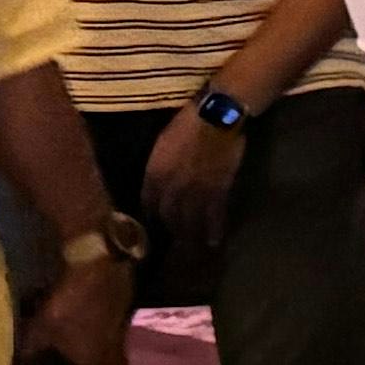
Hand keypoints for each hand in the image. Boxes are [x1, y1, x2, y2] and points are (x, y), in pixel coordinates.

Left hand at [22, 251, 136, 364]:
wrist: (101, 270)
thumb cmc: (69, 305)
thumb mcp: (41, 328)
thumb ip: (30, 350)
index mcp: (91, 362)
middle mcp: (109, 353)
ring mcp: (118, 334)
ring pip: (122, 360)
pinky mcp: (121, 318)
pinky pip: (120, 342)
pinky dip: (114, 349)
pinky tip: (105, 345)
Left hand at [140, 110, 242, 248]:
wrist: (216, 119)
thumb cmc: (187, 122)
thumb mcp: (163, 142)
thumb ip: (159, 164)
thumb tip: (159, 177)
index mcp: (154, 173)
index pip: (147, 202)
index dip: (149, 214)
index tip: (151, 223)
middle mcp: (171, 188)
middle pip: (167, 215)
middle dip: (170, 228)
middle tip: (173, 238)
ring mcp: (195, 192)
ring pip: (189, 219)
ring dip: (190, 235)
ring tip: (192, 246)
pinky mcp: (217, 191)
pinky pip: (214, 215)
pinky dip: (214, 229)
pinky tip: (214, 240)